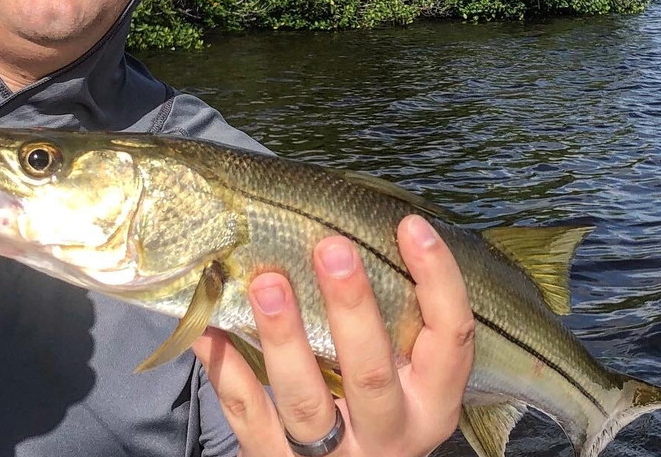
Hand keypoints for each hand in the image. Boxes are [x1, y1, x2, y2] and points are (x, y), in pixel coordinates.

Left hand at [194, 215, 474, 456]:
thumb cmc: (370, 408)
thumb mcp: (402, 377)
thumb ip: (390, 323)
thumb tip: (351, 233)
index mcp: (430, 404)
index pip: (451, 339)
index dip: (438, 280)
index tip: (410, 225)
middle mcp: (389, 433)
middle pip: (372, 373)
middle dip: (351, 307)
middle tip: (331, 247)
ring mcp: (333, 456)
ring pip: (306, 400)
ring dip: (284, 336)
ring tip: (267, 282)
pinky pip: (247, 413)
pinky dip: (225, 367)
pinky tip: (210, 325)